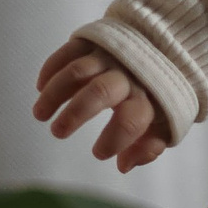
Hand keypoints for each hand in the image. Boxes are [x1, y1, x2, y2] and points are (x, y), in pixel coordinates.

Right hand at [33, 42, 170, 168]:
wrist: (168, 45)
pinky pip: (68, 52)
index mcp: (150, 99)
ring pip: (77, 71)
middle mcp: (128, 75)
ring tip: (40, 115)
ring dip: (54, 93)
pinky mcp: (93, 41)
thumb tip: (123, 165)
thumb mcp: (167, 122)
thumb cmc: (161, 94)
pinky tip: (40, 88)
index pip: (132, 121)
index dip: (114, 140)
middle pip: (100, 92)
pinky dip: (51, 69)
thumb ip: (149, 146)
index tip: (98, 153)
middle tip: (57, 133)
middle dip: (75, 114)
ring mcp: (109, 56)